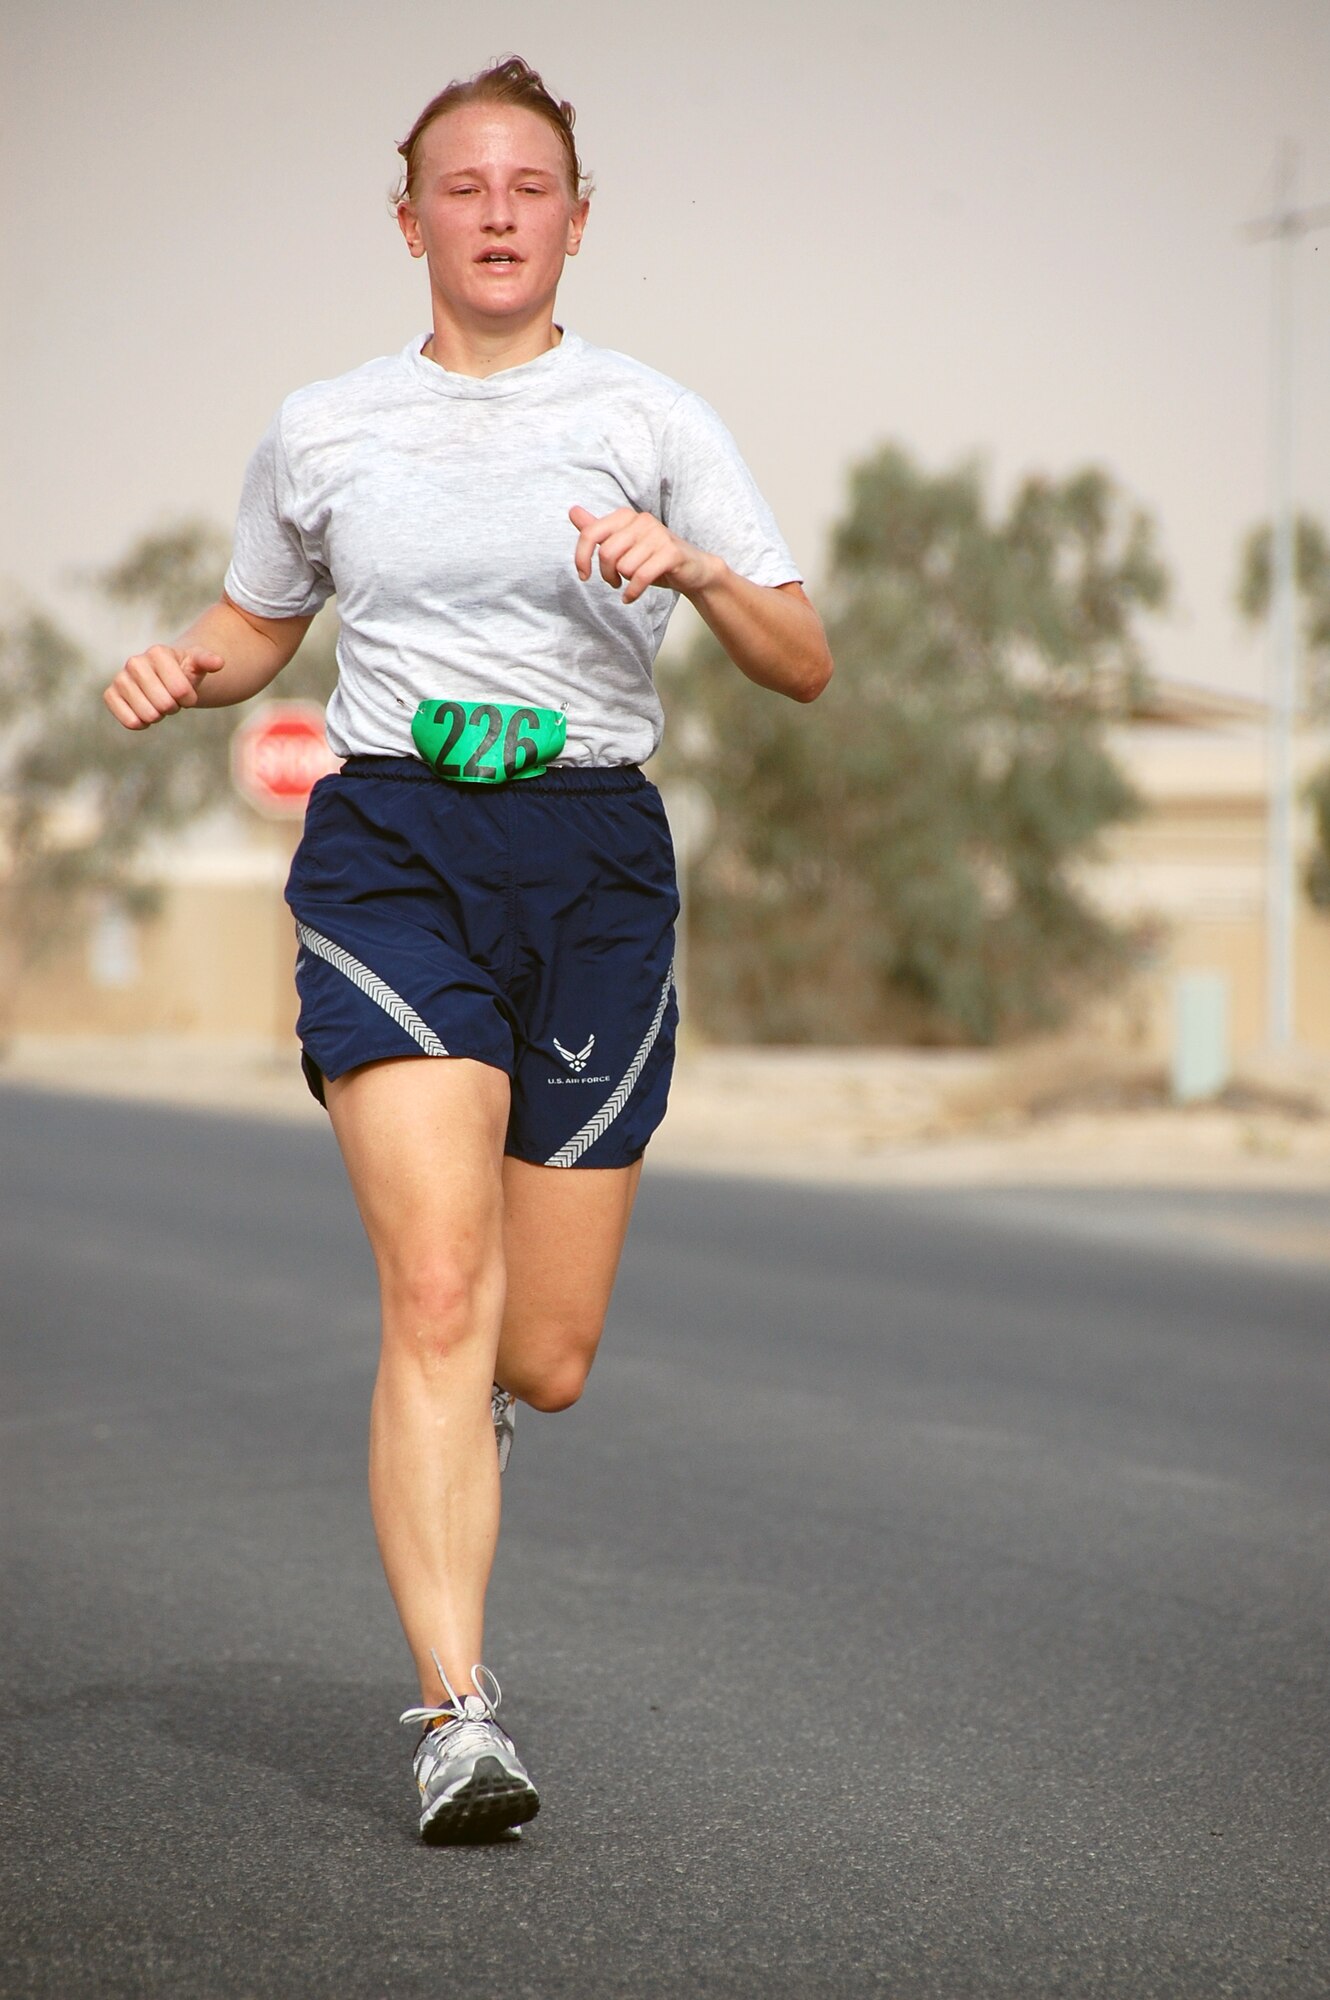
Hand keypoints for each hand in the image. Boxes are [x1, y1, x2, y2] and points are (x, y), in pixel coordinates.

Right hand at [103, 645, 225, 729]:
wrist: (163, 676)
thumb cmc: (183, 671)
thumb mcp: (198, 664)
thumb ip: (207, 661)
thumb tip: (219, 662)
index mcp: (158, 652)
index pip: (181, 691)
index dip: (189, 698)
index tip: (187, 693)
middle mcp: (135, 662)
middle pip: (164, 704)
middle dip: (174, 707)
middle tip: (171, 699)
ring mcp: (120, 678)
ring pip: (148, 715)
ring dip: (159, 716)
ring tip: (158, 703)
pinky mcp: (110, 695)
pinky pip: (130, 721)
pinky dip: (141, 723)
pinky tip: (145, 713)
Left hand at [568, 505, 720, 604]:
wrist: (693, 569)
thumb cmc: (653, 558)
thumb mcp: (622, 545)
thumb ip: (597, 530)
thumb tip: (572, 511)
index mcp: (625, 516)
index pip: (590, 534)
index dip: (581, 557)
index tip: (583, 575)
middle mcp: (641, 520)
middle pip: (606, 553)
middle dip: (606, 575)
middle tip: (614, 582)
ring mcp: (658, 535)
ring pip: (624, 566)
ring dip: (625, 583)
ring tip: (632, 583)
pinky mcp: (671, 552)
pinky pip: (641, 576)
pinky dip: (633, 592)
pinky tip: (631, 597)